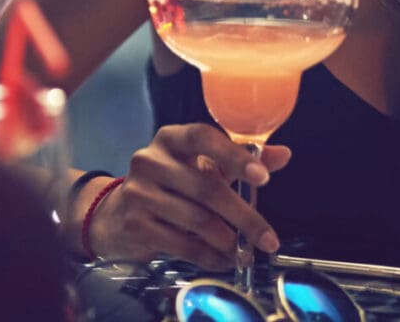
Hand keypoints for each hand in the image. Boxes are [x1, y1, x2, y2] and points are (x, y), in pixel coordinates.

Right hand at [87, 123, 289, 269]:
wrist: (117, 215)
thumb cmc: (170, 184)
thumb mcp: (202, 165)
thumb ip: (240, 159)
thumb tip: (282, 154)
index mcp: (171, 138)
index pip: (204, 138)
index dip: (235, 156)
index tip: (262, 176)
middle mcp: (151, 160)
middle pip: (206, 188)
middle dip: (244, 217)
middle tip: (268, 238)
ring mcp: (140, 192)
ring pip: (196, 220)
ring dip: (228, 242)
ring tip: (246, 254)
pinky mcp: (136, 224)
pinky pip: (182, 244)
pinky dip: (208, 256)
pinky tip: (222, 260)